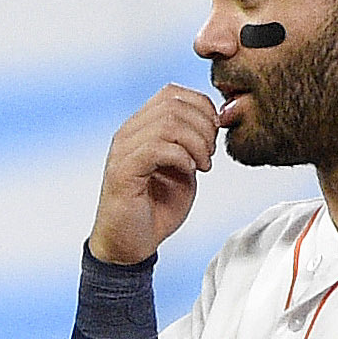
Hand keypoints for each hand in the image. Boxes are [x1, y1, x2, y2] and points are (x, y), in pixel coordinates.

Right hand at [88, 85, 225, 265]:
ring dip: (196, 142)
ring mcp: (123, 151)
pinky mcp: (122, 172)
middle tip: (211, 153)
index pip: (172, 93)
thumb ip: (192, 143)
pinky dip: (181, 157)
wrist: (130, 245)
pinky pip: (156, 148)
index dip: (201, 106)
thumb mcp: (182, 168)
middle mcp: (128, 133)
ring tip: (203, 165)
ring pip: (168, 122)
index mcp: (141, 128)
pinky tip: (189, 171)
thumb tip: (214, 121)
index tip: (215, 133)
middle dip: (203, 125)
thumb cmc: (155, 209)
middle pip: (173, 104)